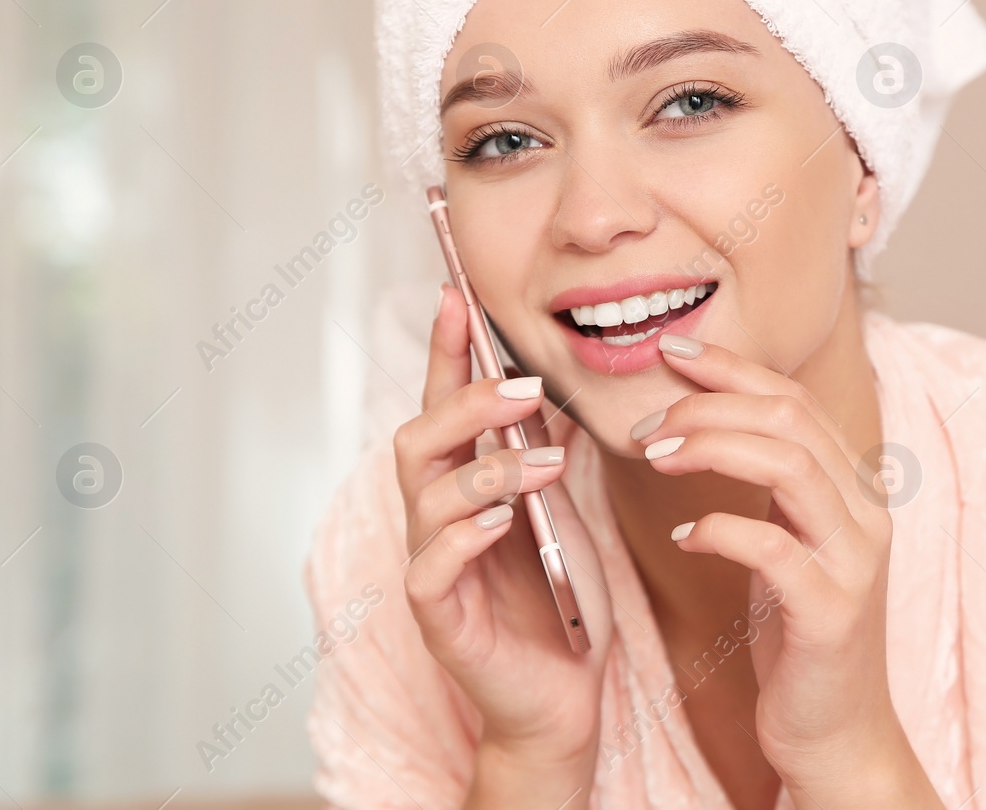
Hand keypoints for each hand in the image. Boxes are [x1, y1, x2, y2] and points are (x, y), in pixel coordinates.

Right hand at [395, 284, 613, 773]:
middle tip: (526, 388)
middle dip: (468, 402)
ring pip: (425, 494)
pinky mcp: (439, 618)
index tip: (455, 294)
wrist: (566, 691)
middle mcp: (435, 518)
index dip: (446, 351)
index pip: (444, 405)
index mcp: (463, 485)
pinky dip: (464, 536)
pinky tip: (501, 520)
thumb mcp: (563, 505)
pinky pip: (431, 567)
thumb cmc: (560, 597)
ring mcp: (432, 566)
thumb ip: (545, 448)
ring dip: (486, 467)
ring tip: (544, 465)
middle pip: (420, 438)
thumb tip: (554, 377)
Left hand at [630, 335, 939, 804]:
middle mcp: (865, 514)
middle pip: (790, 419)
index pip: (794, 398)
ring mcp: (853, 562)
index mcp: (852, 488)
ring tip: (655, 458)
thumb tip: (705, 419)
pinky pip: (773, 548)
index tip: (672, 354)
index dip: (732, 367)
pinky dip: (720, 528)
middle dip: (709, 406)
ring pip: (789, 466)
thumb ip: (767, 484)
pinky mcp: (830, 613)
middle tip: (646, 425)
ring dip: (711, 448)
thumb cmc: (797, 634)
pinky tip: (684, 534)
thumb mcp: (784, 541)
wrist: (835, 732)